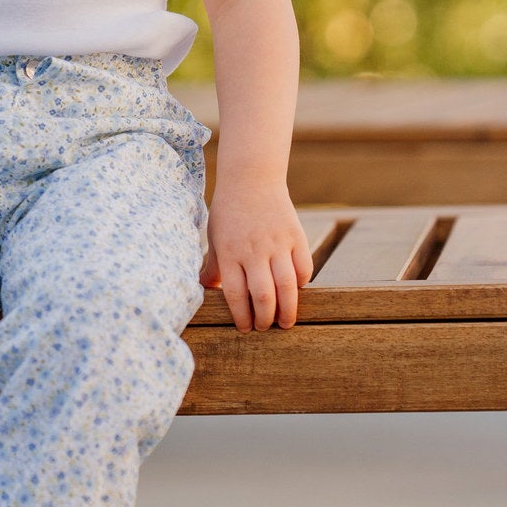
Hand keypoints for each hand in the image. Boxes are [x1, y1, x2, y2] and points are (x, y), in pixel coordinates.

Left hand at [199, 180, 313, 329]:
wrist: (251, 178)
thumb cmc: (229, 211)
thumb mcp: (215, 237)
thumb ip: (214, 265)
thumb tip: (204, 288)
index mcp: (229, 252)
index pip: (235, 293)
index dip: (241, 316)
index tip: (245, 329)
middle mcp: (253, 250)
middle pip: (262, 294)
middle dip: (265, 318)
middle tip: (265, 327)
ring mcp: (276, 243)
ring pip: (286, 285)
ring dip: (287, 309)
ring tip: (285, 322)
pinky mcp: (295, 235)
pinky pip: (303, 266)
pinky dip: (301, 282)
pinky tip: (296, 290)